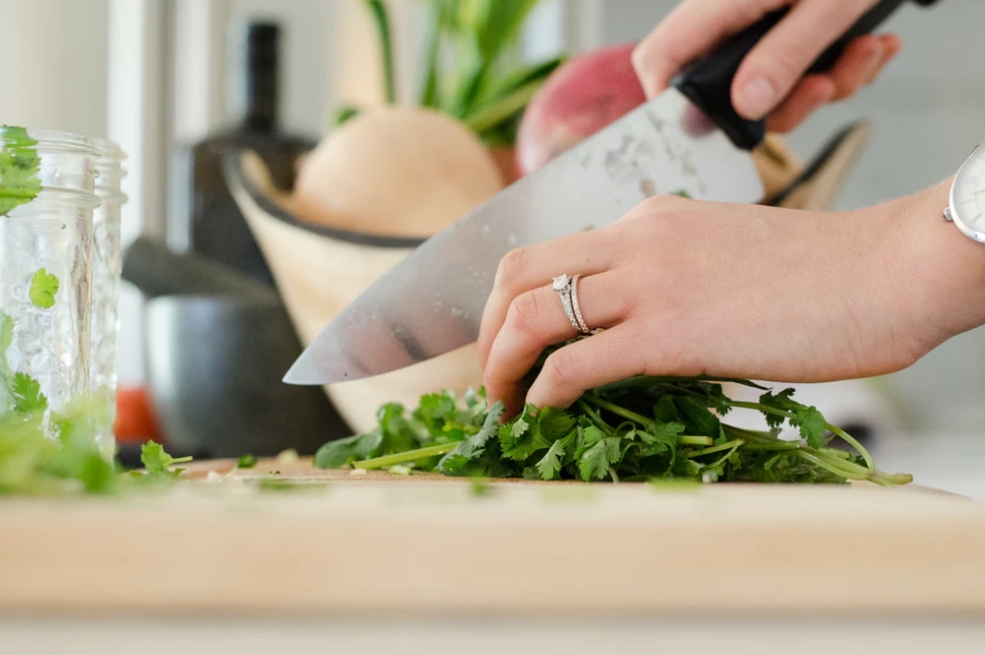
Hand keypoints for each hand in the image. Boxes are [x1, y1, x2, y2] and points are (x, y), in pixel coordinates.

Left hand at [477, 181, 975, 416]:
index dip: (509, 300)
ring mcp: (648, 283)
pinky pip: (576, 363)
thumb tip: (630, 326)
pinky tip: (543, 411)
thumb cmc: (818, 273)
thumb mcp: (721, 252)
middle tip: (491, 376)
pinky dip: (543, 390)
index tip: (509, 343)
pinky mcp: (670, 332)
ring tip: (502, 404)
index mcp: (646, 221)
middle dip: (485, 330)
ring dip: (500, 365)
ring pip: (531, 314)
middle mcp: (634, 240)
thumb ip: (667, 274)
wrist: (884, 271)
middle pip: (516, 273)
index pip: (548, 252)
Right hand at [632, 0, 901, 131]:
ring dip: (827, 82)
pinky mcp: (787, 25)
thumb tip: (747, 106)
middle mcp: (730, 15)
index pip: (662, 60)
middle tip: (825, 86)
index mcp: (720, 3)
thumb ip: (784, 56)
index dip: (672, 104)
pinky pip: (800, 67)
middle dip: (787, 102)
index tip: (713, 130)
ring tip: (865, 51)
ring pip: (771, 85)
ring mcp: (758, 22)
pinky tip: (871, 43)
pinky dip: (840, 65)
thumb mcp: (827, 6)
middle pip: (726, 88)